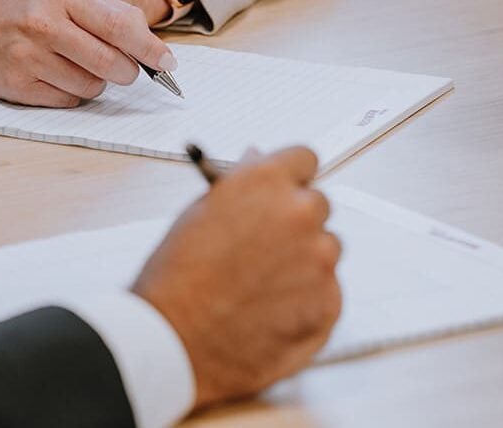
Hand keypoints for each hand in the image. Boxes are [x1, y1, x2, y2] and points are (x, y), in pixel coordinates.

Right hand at [0, 0, 176, 107]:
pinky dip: (73, 92)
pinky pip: (70, 100)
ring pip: (94, 86)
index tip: (167, 60)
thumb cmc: (20, 9)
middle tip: (125, 67)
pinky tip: (56, 75)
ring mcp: (30, 59)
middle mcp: (45, 26)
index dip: (150, 47)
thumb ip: (102, 6)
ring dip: (97, 80)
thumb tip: (145, 36)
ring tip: (76, 63)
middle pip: (112, 63)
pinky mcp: (20, 87)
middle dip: (128, 70)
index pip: (120, 25)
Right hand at [132, 147, 341, 409]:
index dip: (290, 177)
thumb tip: (256, 162)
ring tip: (259, 285)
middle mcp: (300, 214)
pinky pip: (328, 290)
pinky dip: (306, 297)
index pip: (303, 159)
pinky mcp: (328, 303)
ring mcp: (320, 260)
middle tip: (262, 247)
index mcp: (265, 182)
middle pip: (317, 204)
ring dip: (303, 260)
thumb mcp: (196, 214)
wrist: (173, 344)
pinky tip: (269, 308)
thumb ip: (238, 186)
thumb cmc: (175, 281)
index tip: (283, 190)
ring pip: (325, 249)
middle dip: (294, 220)